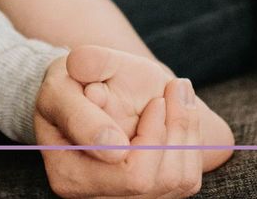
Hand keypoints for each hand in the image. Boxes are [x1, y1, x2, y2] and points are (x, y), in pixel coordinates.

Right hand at [35, 47, 205, 197]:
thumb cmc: (77, 81)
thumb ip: (87, 80)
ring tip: (177, 92)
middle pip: (152, 180)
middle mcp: (92, 196)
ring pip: (175, 181)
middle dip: (174, 130)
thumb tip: (104, 122)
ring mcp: (122, 198)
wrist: (89, 89)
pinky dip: (190, 142)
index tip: (158, 101)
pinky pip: (185, 181)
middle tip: (175, 87)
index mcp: (67, 171)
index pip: (126, 173)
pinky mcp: (149, 195)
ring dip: (186, 131)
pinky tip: (178, 113)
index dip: (151, 138)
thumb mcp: (71, 71)